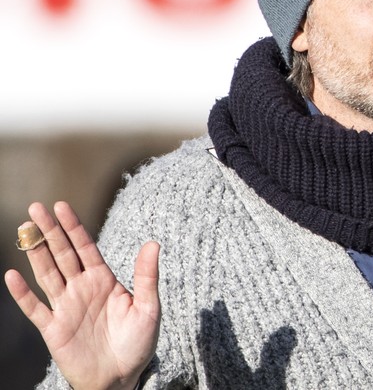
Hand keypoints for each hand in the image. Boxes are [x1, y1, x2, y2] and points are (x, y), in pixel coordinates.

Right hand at [4, 201, 159, 389]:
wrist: (121, 378)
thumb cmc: (138, 342)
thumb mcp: (148, 307)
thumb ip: (147, 276)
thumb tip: (154, 242)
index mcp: (103, 279)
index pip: (85, 246)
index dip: (73, 226)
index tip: (61, 205)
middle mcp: (81, 288)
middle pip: (62, 254)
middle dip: (50, 230)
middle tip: (36, 207)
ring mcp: (66, 307)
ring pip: (47, 274)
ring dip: (35, 253)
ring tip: (24, 230)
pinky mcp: (54, 330)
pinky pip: (35, 309)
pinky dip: (23, 294)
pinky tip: (11, 275)